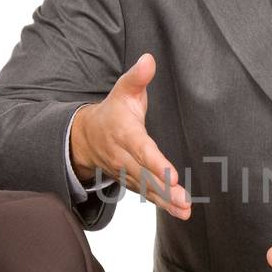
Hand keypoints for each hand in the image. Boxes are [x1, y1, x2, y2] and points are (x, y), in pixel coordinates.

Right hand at [67, 54, 190, 219]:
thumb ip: (137, 78)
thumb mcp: (123, 91)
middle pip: (146, 175)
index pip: (142, 150)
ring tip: (185, 210)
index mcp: (125, 134)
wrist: (86, 137)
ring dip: (166, 202)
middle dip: (164, 189)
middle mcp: (124, 157)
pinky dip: (163, 205)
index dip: (156, 163)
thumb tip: (149, 59)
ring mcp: (126, 172)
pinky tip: (180, 212)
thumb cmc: (113, 113)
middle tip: (184, 200)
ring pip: (147, 189)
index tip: (172, 174)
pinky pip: (147, 195)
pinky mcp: (131, 181)